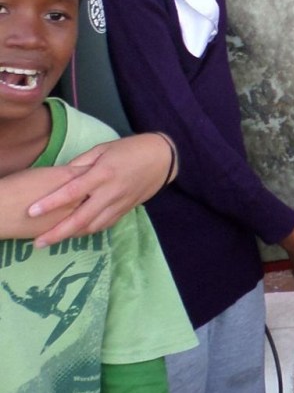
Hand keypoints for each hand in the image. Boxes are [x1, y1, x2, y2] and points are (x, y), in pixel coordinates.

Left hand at [30, 132, 174, 246]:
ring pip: (93, 226)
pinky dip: (89, 231)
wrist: (162, 158)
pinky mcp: (126, 210)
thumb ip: (80, 163)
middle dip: (58, 232)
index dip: (51, 203)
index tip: (32, 212)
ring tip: (52, 240)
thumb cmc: (129, 149)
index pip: (72, 191)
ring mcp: (119, 203)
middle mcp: (110, 192)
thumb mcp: (102, 149)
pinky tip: (76, 233)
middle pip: (81, 218)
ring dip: (72, 235)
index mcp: (102, 173)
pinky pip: (105, 224)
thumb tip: (59, 177)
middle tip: (38, 243)